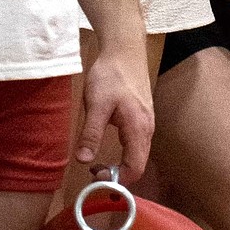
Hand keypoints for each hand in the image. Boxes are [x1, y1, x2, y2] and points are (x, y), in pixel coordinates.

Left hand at [75, 45, 154, 181]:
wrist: (124, 50)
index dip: (117, 179)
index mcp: (138, 128)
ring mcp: (146, 122)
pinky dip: (124, 154)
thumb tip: (82, 161)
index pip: (135, 168)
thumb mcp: (96, 104)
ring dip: (121, 164)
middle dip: (118, 175)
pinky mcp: (142, 116)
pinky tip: (108, 148)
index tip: (96, 177)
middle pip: (138, 164)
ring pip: (138, 154)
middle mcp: (147, 129)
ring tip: (98, 163)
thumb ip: (91, 134)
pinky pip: (136, 144)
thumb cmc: (111, 75)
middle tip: (94, 173)